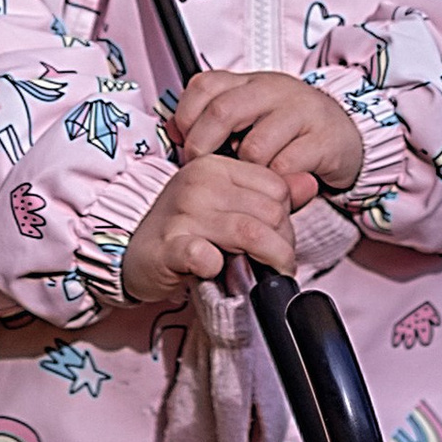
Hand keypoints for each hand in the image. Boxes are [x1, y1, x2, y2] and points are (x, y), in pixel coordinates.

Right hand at [122, 155, 297, 305]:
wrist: (130, 253)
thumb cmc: (184, 230)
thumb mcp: (226, 205)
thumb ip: (269, 194)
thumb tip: (310, 183)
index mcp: (215, 166)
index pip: (276, 186)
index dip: (287, 217)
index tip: (279, 239)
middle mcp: (198, 183)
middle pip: (271, 211)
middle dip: (282, 243)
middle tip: (275, 262)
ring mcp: (181, 214)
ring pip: (250, 233)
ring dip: (268, 260)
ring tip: (265, 274)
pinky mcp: (167, 248)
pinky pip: (204, 255)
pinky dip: (219, 267)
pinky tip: (218, 270)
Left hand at [168, 67, 364, 203]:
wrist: (346, 135)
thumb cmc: (288, 131)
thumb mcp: (251, 116)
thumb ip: (214, 121)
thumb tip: (173, 133)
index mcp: (250, 81)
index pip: (204, 85)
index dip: (186, 117)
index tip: (185, 144)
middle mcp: (274, 89)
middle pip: (223, 111)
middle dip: (204, 146)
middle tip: (203, 168)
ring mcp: (301, 112)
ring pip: (254, 146)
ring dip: (244, 172)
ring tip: (247, 178)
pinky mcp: (323, 140)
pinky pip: (285, 167)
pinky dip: (273, 183)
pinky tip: (274, 185)